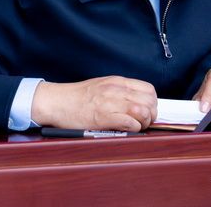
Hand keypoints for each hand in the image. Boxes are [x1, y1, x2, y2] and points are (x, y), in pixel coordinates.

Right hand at [30, 76, 157, 131]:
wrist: (57, 102)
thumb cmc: (77, 97)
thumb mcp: (103, 86)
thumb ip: (121, 92)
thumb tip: (139, 103)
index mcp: (118, 82)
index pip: (149, 89)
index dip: (153, 103)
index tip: (148, 111)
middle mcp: (116, 90)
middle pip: (149, 101)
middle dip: (151, 114)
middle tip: (144, 122)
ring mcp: (110, 102)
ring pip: (143, 111)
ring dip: (144, 122)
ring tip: (136, 126)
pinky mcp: (103, 117)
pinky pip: (129, 122)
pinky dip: (133, 128)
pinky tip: (128, 129)